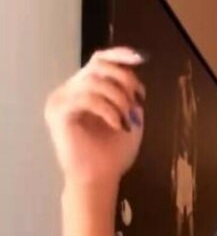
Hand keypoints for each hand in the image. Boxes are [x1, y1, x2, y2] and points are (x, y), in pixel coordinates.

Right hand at [44, 46, 146, 187]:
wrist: (99, 180)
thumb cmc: (112, 155)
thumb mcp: (130, 119)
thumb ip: (130, 96)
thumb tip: (134, 73)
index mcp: (85, 90)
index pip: (99, 61)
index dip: (119, 55)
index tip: (139, 59)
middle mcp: (70, 90)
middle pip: (98, 66)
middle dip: (123, 81)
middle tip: (136, 103)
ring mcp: (61, 99)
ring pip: (93, 81)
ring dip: (118, 98)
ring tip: (127, 120)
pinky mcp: (57, 111)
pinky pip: (86, 98)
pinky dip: (107, 110)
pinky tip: (117, 125)